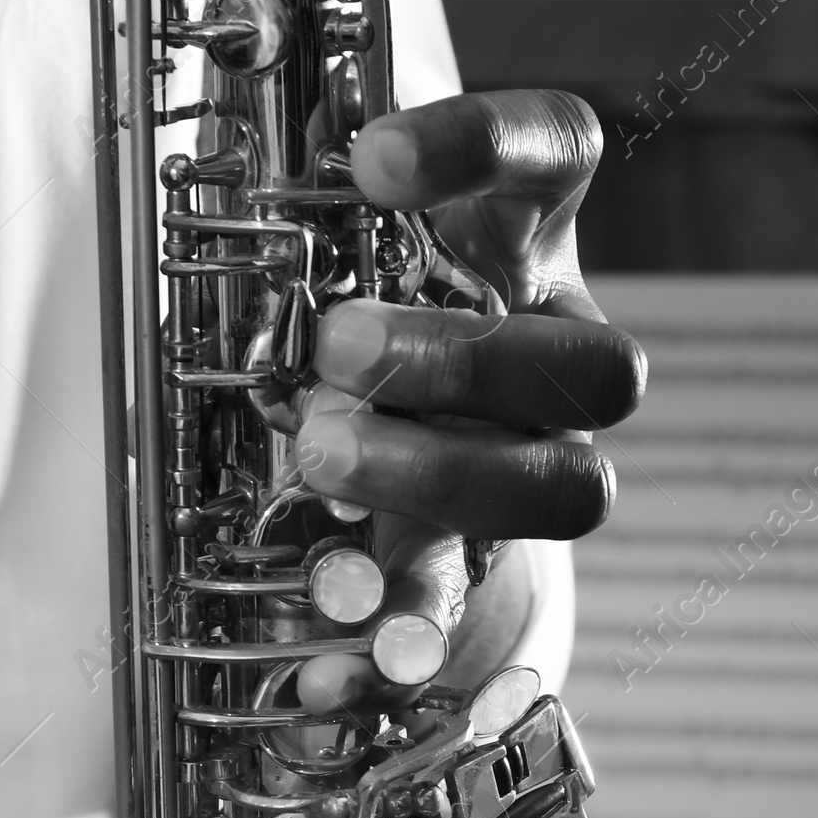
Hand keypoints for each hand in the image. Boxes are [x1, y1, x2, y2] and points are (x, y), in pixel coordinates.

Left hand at [294, 90, 644, 710]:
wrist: (382, 436)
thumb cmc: (357, 308)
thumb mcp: (342, 244)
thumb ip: (319, 220)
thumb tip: (230, 155)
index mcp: (530, 241)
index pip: (559, 155)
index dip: (485, 149)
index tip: (370, 161)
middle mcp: (562, 353)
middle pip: (587, 364)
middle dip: (462, 358)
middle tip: (338, 346)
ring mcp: (543, 464)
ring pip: (561, 488)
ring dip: (441, 474)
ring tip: (322, 456)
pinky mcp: (486, 563)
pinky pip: (469, 612)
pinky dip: (397, 635)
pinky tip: (322, 669)